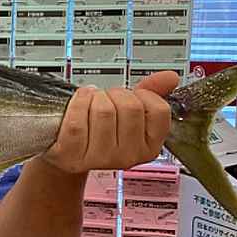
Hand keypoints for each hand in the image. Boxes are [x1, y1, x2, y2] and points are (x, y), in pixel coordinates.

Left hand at [39, 71, 178, 173]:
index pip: (159, 109)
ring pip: (104, 110)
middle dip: (115, 94)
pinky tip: (78, 104)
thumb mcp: (127, 112)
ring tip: (90, 104)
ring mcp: (101, 159)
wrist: (65, 149)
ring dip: (94, 98)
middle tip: (106, 99)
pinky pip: (78, 120)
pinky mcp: (73, 156)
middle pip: (130, 107)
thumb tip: (170, 77)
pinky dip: (77, 103)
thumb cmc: (98, 129)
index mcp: (149, 146)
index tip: (131, 97)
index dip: (142, 95)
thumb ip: (151, 93)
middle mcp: (128, 157)